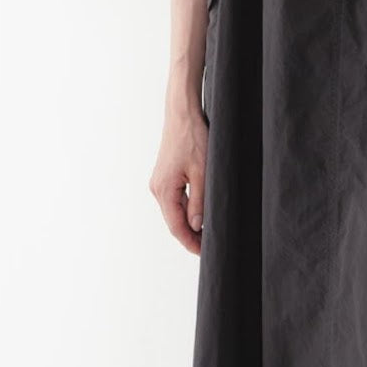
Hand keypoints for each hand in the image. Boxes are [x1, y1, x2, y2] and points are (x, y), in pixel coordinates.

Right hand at [149, 103, 209, 255]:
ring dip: (189, 223)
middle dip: (190, 235)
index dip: (191, 242)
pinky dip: (186, 209)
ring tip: (207, 232)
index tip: (205, 253)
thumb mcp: (202, 172)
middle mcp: (157, 189)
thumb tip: (196, 226)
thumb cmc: (193, 139)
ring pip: (174, 211)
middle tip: (209, 246)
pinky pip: (175, 199)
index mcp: (164, 190)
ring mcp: (159, 182)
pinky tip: (199, 213)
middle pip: (173, 221)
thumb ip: (199, 201)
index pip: (177, 227)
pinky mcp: (165, 176)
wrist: (182, 114)